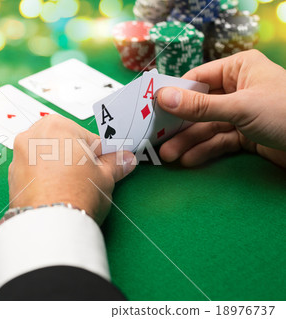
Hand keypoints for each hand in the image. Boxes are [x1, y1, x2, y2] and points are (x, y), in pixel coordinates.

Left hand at [6, 114, 135, 224]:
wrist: (50, 225)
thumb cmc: (76, 195)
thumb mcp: (105, 177)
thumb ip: (115, 164)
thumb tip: (125, 159)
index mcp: (57, 126)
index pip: (87, 136)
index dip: (99, 153)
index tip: (103, 164)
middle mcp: (32, 135)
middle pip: (62, 142)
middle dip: (75, 157)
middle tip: (88, 177)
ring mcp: (18, 156)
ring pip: (45, 156)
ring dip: (58, 167)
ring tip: (71, 187)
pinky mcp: (12, 177)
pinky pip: (33, 171)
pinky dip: (43, 178)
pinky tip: (56, 193)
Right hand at [156, 50, 285, 167]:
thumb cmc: (285, 113)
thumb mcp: (240, 107)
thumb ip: (200, 106)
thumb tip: (162, 97)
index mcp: (239, 69)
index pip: (198, 79)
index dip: (174, 94)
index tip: (152, 109)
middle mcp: (238, 89)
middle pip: (199, 106)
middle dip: (180, 124)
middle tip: (157, 139)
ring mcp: (241, 113)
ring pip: (207, 126)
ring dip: (188, 141)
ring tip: (168, 156)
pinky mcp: (246, 135)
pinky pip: (219, 141)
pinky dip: (205, 150)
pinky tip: (189, 159)